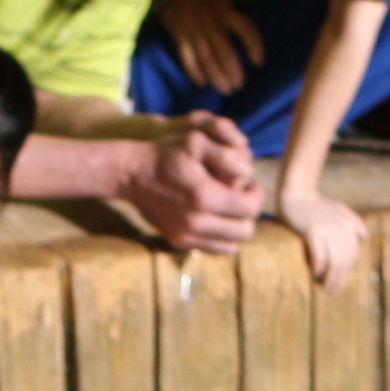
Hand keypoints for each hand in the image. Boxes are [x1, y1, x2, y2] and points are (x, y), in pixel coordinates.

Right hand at [130, 115, 262, 254]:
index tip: (253, 183)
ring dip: (237, 228)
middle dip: (250, 213)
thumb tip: (248, 174)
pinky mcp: (177, 242)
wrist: (132, 174)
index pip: (250, 209)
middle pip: (244, 232)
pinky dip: (221, 237)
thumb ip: (227, 156)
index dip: (258, 195)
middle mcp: (195, 222)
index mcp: (204, 197)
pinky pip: (212, 249)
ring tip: (231, 209)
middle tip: (243, 195)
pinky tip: (216, 217)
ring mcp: (185, 236)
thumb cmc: (166, 154)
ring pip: (231, 246)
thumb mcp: (196, 141)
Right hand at [150, 0, 260, 97]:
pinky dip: (194, 73)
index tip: (260, 63)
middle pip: (224, 50)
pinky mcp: (180, 38)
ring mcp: (193, 30)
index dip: (254, 46)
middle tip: (240, 86)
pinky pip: (187, 59)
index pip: (244, 27)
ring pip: (205, 58)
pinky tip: (203, 85)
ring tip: (227, 90)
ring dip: (216, 76)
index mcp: (226, 8)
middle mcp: (210, 20)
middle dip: (233, 70)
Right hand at [283, 185, 369, 289]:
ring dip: (330, 278)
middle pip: (345, 260)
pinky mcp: (312, 231)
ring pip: (334, 260)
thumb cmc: (315, 204)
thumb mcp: (338, 209)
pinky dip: (318, 267)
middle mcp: (341, 227)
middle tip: (333, 291)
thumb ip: (353, 221)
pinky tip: (315, 274)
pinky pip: (319, 255)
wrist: (296, 192)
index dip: (347, 271)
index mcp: (349, 223)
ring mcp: (327, 229)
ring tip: (325, 288)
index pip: (352, 254)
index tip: (340, 282)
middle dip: (340, 278)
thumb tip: (364, 237)